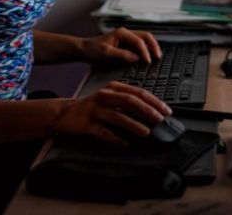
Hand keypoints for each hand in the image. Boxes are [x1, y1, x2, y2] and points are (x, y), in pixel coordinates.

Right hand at [52, 81, 171, 145]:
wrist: (65, 113)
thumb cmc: (93, 106)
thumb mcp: (110, 98)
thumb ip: (128, 101)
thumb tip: (153, 112)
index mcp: (113, 88)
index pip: (137, 92)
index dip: (153, 101)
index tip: (166, 111)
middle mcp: (104, 96)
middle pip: (129, 101)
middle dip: (147, 111)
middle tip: (159, 120)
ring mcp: (94, 110)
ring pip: (117, 116)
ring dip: (134, 125)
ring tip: (146, 132)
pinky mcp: (86, 124)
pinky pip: (104, 132)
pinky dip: (116, 139)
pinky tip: (126, 144)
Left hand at [82, 27, 162, 64]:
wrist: (84, 50)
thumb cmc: (93, 50)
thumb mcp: (106, 53)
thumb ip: (122, 55)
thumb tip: (137, 58)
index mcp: (122, 33)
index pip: (138, 41)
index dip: (145, 51)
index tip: (148, 61)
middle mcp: (126, 33)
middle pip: (145, 36)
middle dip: (153, 46)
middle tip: (158, 57)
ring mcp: (126, 38)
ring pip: (144, 40)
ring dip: (151, 47)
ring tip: (156, 56)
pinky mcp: (125, 44)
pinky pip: (139, 45)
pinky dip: (145, 50)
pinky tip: (148, 57)